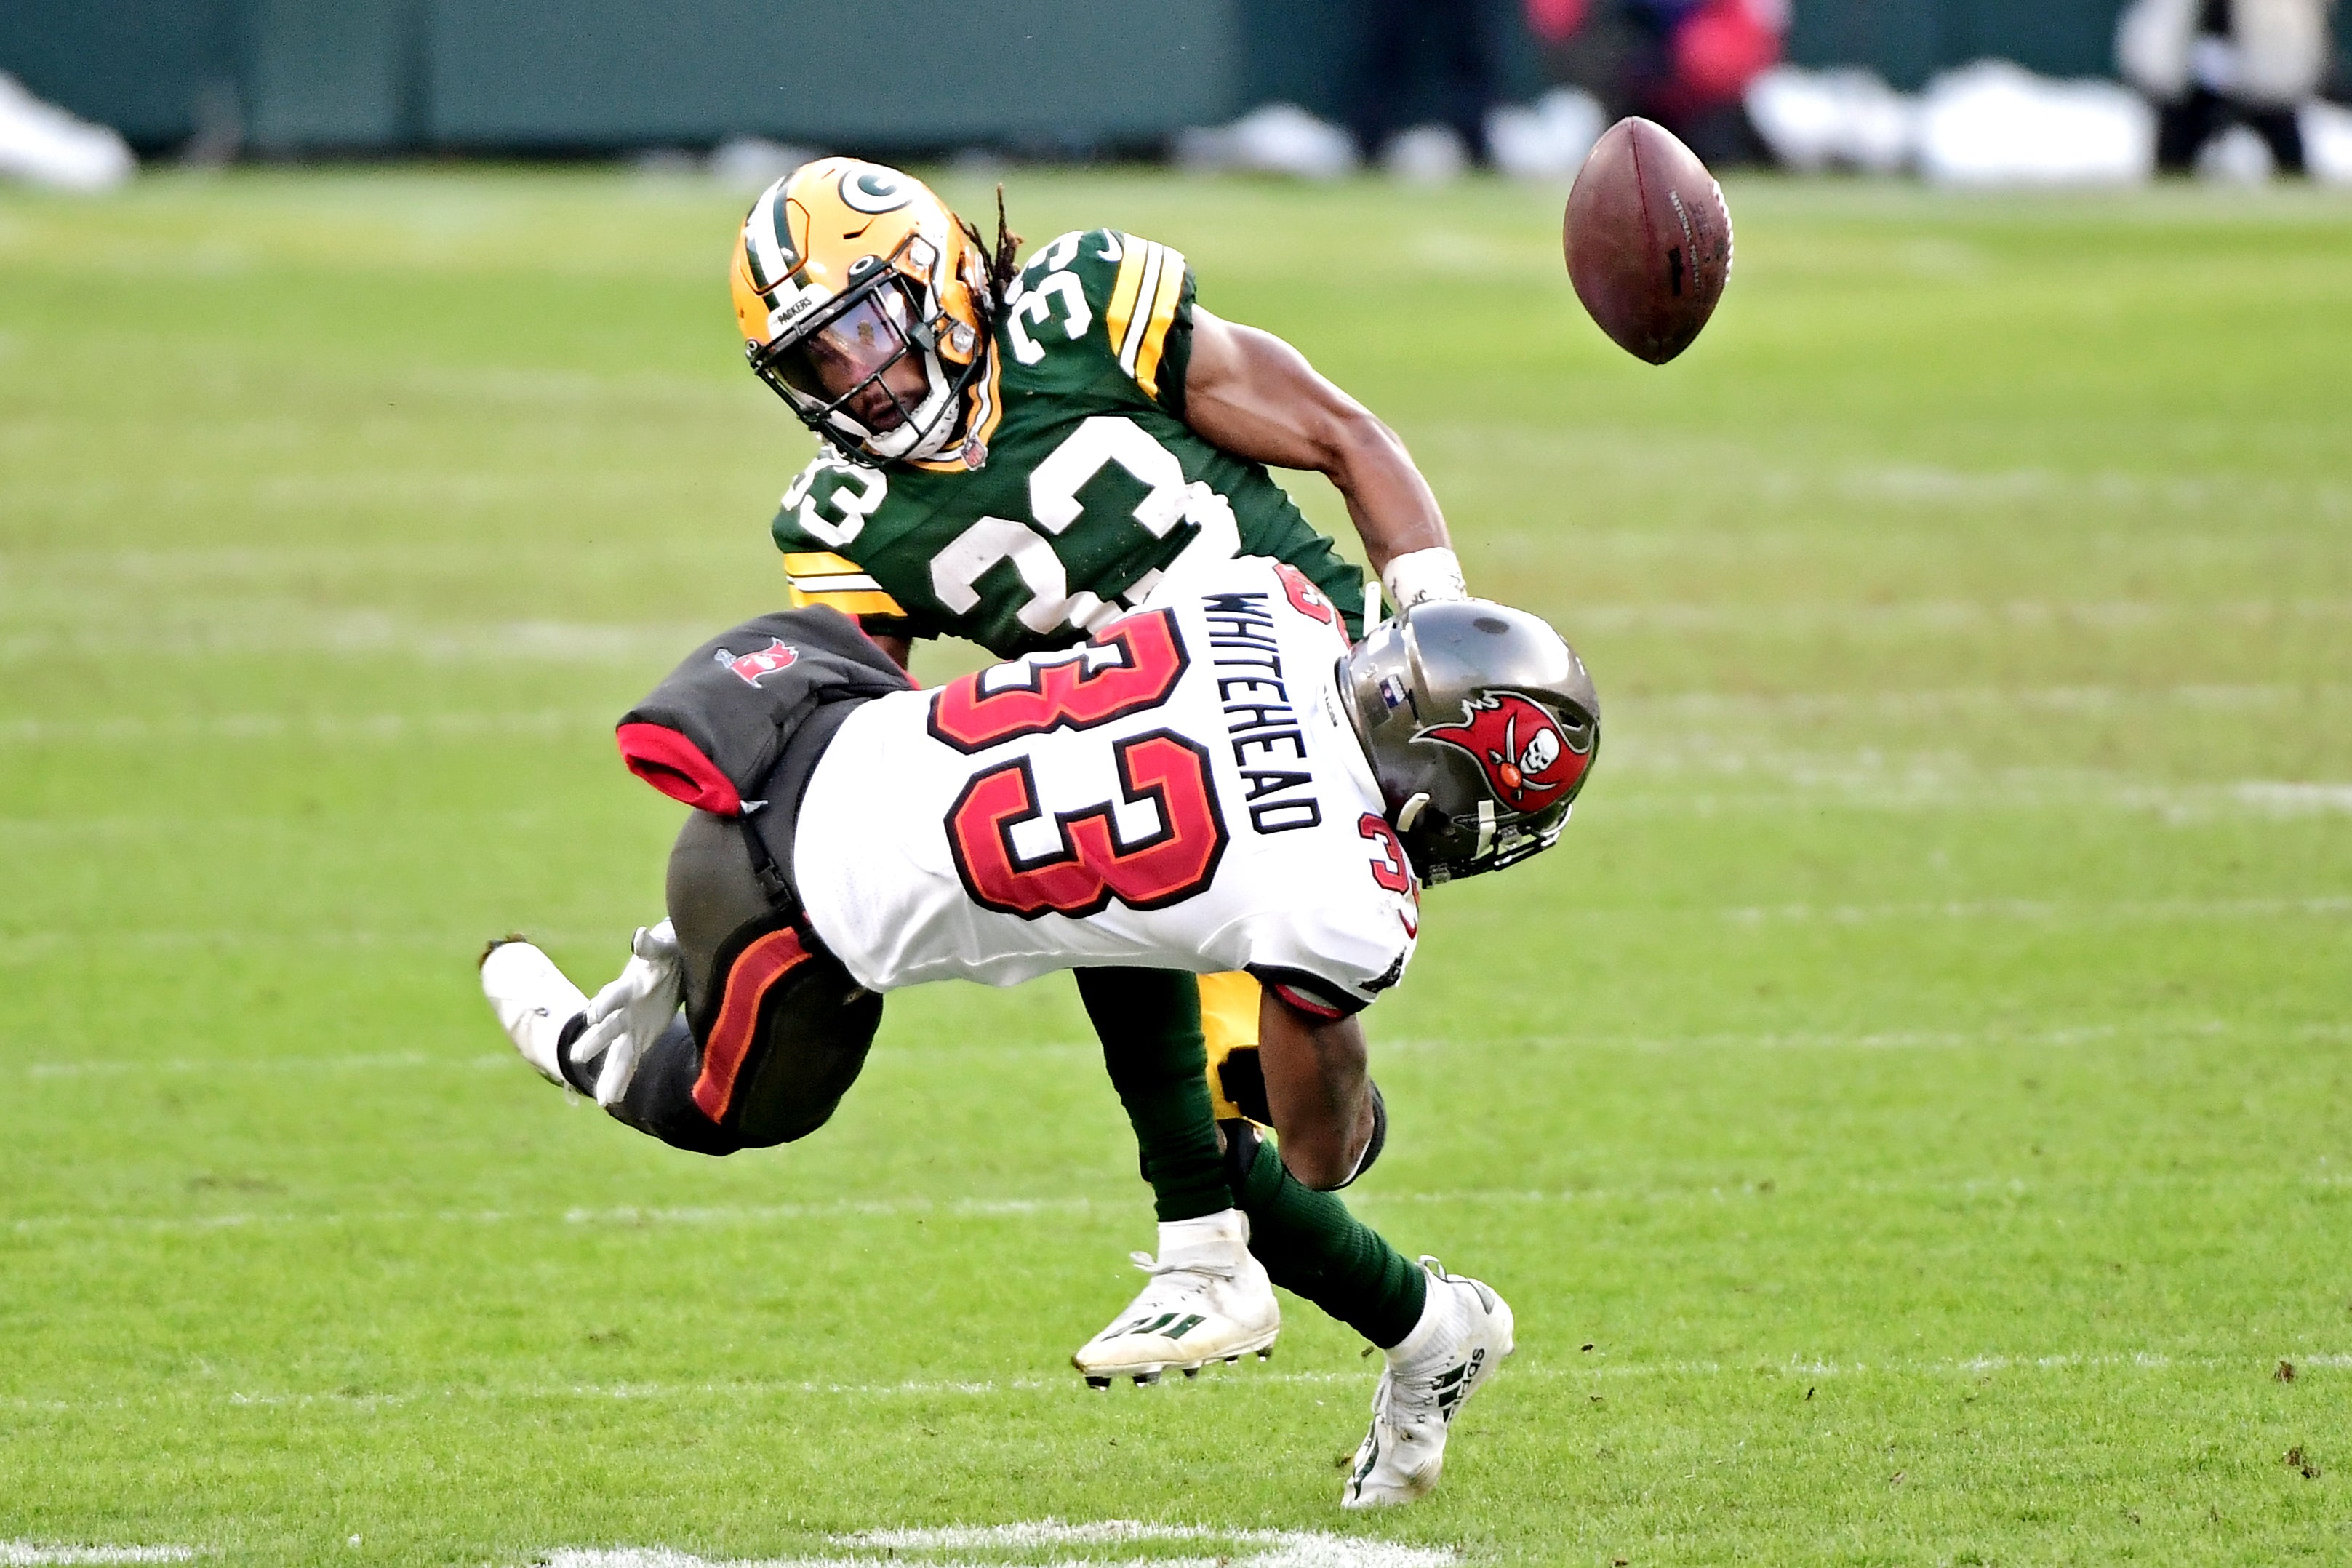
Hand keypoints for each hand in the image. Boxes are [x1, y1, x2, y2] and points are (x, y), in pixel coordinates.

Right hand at [571, 920, 681, 1108]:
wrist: (673, 965)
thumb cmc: (665, 953)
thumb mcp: (662, 948)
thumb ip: (650, 947)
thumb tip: (640, 937)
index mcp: (628, 987)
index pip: (613, 996)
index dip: (604, 1005)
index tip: (594, 1016)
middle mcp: (623, 1010)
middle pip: (608, 1028)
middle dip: (595, 1042)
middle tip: (577, 1056)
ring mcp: (629, 1027)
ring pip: (616, 1053)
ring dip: (610, 1074)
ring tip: (603, 1100)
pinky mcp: (640, 1038)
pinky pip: (629, 1062)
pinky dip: (621, 1080)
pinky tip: (610, 1100)